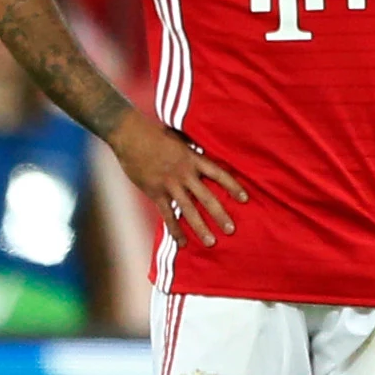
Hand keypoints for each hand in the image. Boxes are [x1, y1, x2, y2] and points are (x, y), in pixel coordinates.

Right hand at [110, 115, 246, 246]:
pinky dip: (175, 229)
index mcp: (192, 159)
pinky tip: (182, 242)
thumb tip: (203, 151)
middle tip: (231, 230)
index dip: (233, 186)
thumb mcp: (179, 136)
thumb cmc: (154, 132)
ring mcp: (169, 184)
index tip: (245, 199)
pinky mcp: (155, 192)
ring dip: (200, 227)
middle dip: (220, 215)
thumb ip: (192, 148)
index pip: (219, 174)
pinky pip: (167, 214)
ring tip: (211, 242)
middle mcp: (184, 174)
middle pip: (207, 198)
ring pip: (188, 210)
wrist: (130, 135)